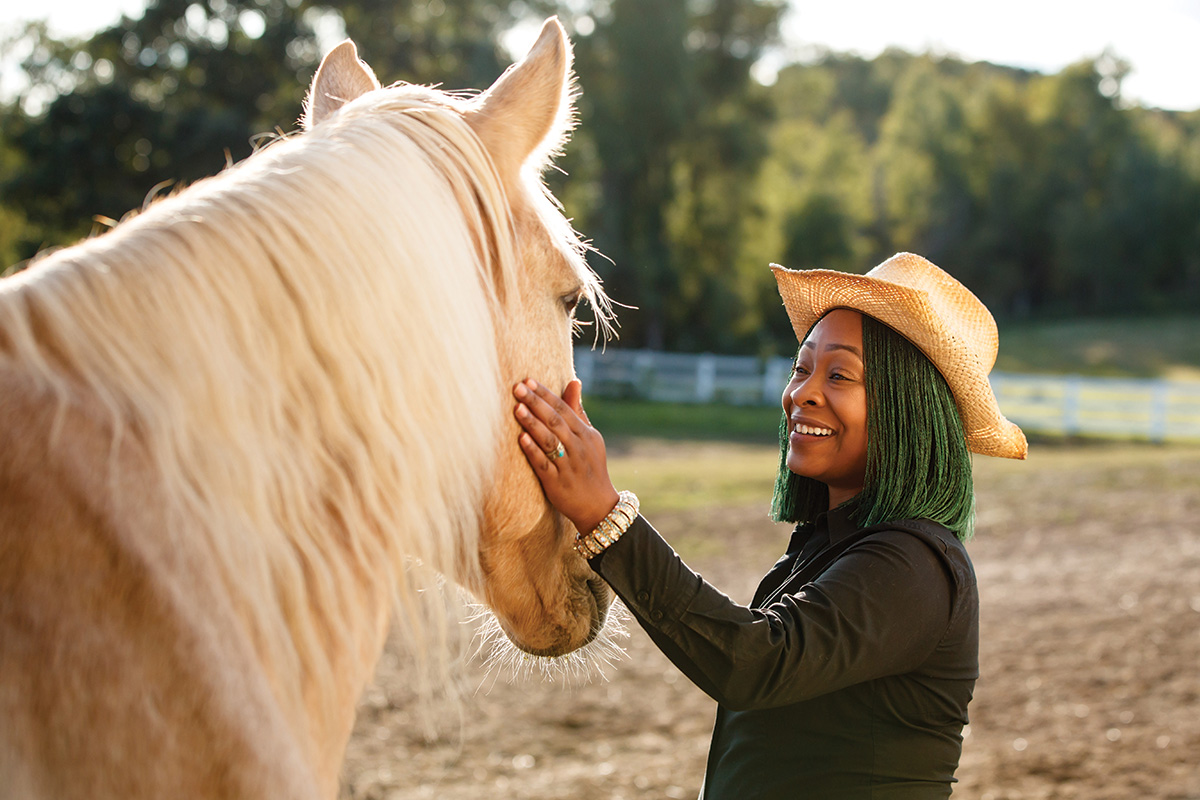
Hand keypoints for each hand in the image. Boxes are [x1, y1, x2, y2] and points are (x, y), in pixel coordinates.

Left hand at [513, 378, 620, 533]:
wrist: (599, 505)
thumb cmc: (590, 466)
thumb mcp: (590, 437)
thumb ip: (578, 410)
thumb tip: (574, 381)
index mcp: (585, 434)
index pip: (563, 409)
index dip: (545, 394)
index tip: (528, 381)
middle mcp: (578, 448)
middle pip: (555, 421)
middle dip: (535, 403)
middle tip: (517, 387)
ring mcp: (568, 466)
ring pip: (549, 440)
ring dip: (532, 423)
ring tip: (517, 408)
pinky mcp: (557, 483)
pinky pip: (544, 465)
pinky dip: (533, 451)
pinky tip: (521, 438)